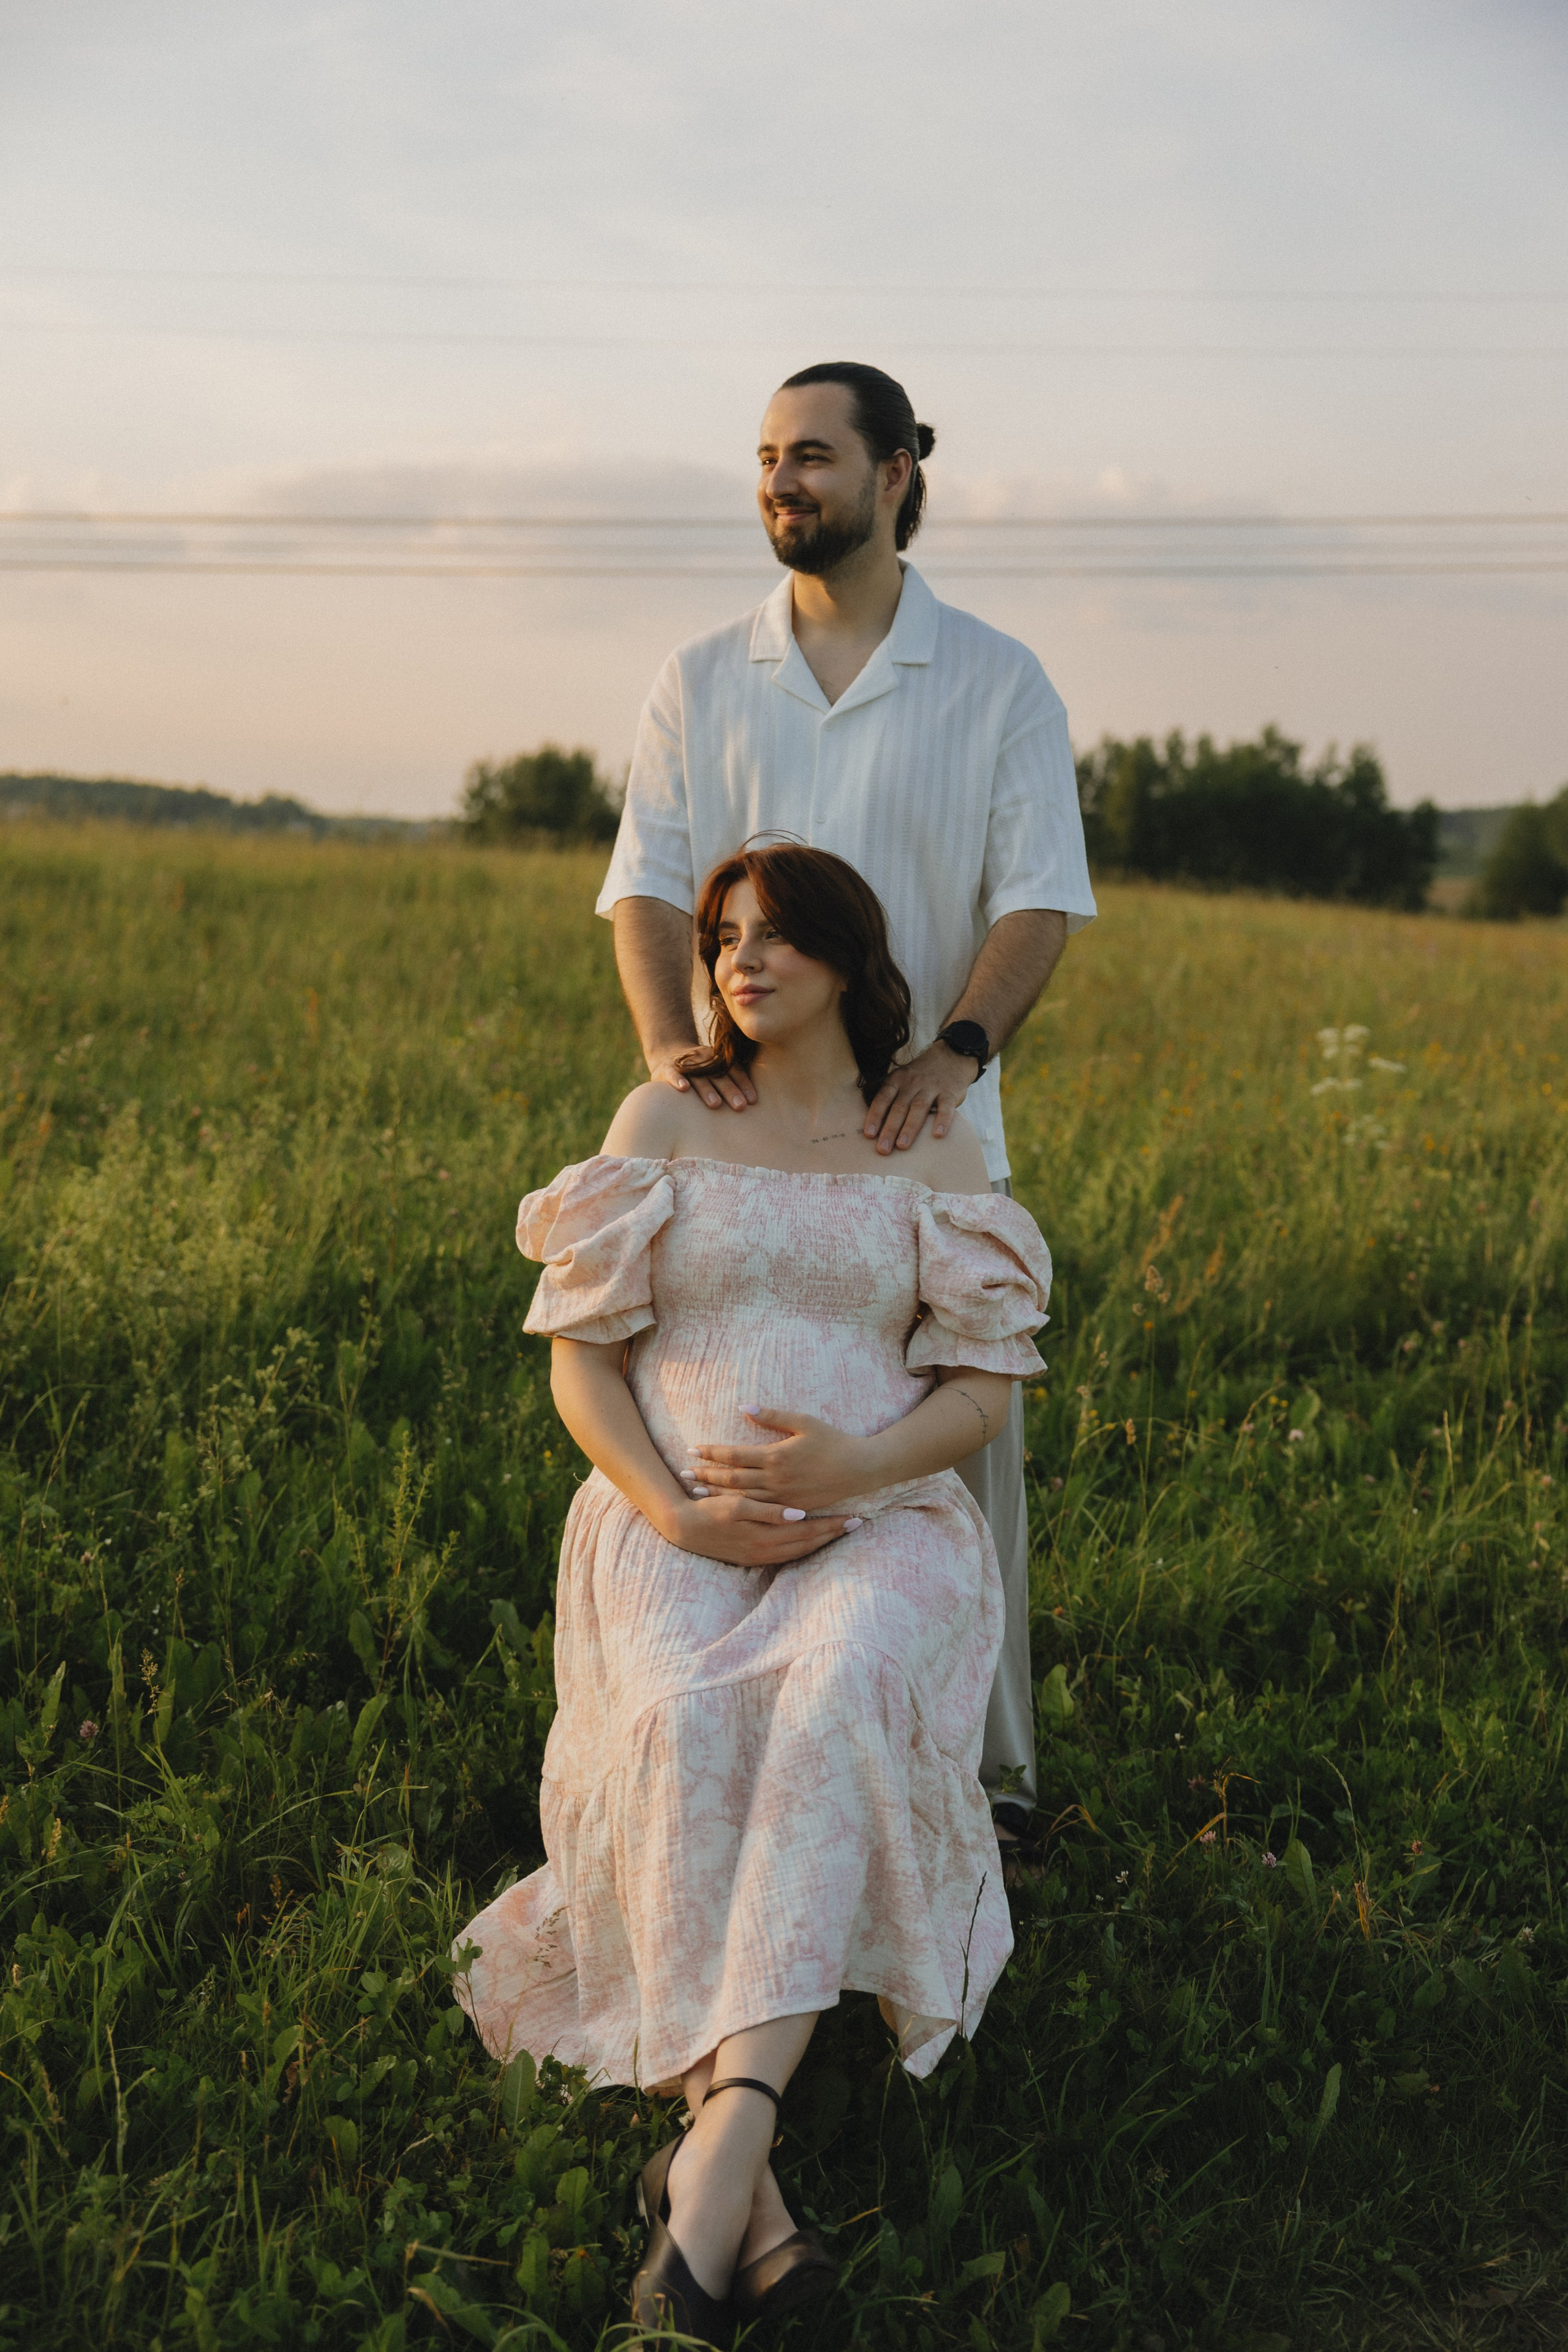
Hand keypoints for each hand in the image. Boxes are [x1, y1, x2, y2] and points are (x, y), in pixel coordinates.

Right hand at [648, 1048, 756, 1113]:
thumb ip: (731, 1081)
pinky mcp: (667, 1068)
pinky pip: (673, 1073)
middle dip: (730, 1091)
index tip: (752, 1101)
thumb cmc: (699, 1070)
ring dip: (707, 1089)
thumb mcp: (715, 1070)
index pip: (734, 1071)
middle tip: (740, 1106)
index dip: (743, 1084)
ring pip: (698, 1076)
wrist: (667, 1053)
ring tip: (715, 1104)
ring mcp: (685, 1063)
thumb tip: (753, 1105)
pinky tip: (684, 1088)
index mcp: (718, 1059)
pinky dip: (678, 1079)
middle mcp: (703, 1058)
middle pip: (718, 1076)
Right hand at [663, 1490, 855, 1568]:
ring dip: (821, 1542)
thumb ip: (769, 1511)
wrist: (684, 1529)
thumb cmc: (710, 1512)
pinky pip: (788, 1555)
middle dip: (833, 1534)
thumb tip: (799, 1515)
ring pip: (800, 1551)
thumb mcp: (737, 1507)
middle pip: (809, 1544)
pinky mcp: (754, 1557)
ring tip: (841, 1531)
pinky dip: (804, 1548)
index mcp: (766, 1536)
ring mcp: (761, 1556)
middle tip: (858, 1523)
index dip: (831, 1525)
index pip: (808, 1532)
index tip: (853, 1517)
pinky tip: (813, 1541)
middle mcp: (767, 1550)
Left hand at [689, 1408, 874, 1512]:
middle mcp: (775, 1480)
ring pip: (741, 1498)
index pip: (734, 1455)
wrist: (861, 1469)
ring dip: (717, 1493)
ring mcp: (782, 1497)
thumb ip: (773, 1415)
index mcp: (775, 1457)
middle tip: (684, 1472)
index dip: (711, 1452)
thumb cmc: (834, 1441)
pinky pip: (758, 1510)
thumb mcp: (804, 1422)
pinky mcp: (790, 1508)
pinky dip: (739, 1506)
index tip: (692, 1448)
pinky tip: (727, 1505)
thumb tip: (744, 1406)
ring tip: (697, 1490)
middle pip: (731, 1479)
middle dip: (706, 1474)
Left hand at [861, 1041, 975, 1154]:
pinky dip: (942, 1121)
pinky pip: (946, 1108)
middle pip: (899, 1107)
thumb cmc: (920, 1077)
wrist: (950, 1057)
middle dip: (890, 1129)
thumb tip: (875, 1129)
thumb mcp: (902, 1079)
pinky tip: (938, 1135)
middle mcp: (912, 1083)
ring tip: (902, 1146)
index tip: (869, 1134)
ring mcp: (932, 1087)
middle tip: (883, 1149)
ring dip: (910, 1128)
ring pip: (919, 1108)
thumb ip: (892, 1099)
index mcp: (897, 1080)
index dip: (875, 1115)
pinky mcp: (950, 1093)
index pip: (883, 1098)